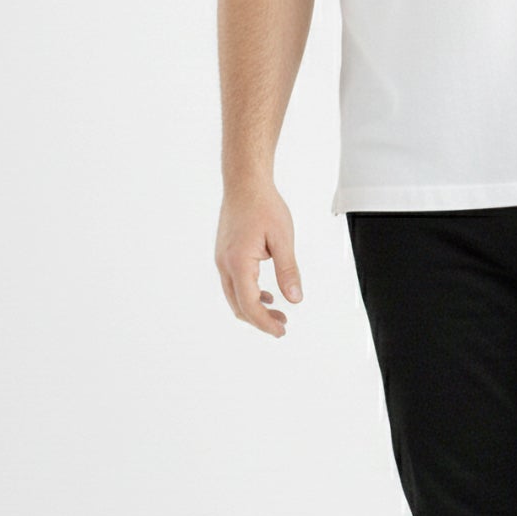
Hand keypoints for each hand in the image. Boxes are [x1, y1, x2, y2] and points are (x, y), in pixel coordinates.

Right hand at [215, 181, 303, 336]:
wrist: (245, 184)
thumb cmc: (264, 206)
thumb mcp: (283, 239)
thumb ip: (288, 271)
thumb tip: (295, 298)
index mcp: (238, 263)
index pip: (250, 304)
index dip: (265, 322)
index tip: (281, 331)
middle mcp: (225, 264)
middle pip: (238, 306)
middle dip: (260, 320)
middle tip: (282, 325)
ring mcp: (221, 260)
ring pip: (234, 297)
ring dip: (253, 308)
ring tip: (277, 312)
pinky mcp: (224, 255)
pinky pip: (233, 283)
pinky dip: (248, 295)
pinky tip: (266, 294)